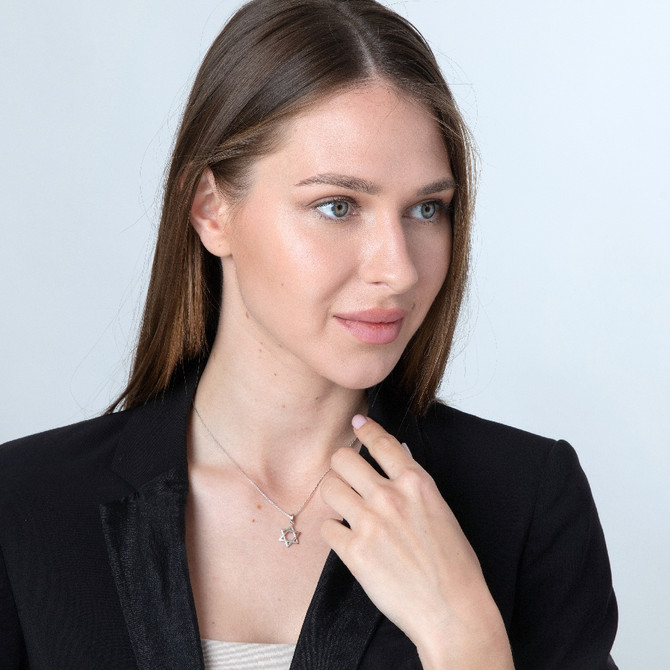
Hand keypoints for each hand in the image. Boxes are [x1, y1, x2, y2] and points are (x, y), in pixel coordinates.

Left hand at [320, 415, 513, 669]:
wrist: (453, 612)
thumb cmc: (455, 567)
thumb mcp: (441, 512)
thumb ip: (415, 489)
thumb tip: (396, 468)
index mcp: (416, 483)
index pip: (382, 442)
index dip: (366, 429)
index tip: (357, 423)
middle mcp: (390, 497)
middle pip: (343, 459)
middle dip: (341, 465)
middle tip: (344, 476)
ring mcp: (369, 523)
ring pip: (329, 489)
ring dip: (333, 497)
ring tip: (343, 508)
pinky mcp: (354, 552)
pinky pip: (327, 529)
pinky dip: (333, 533)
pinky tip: (346, 540)